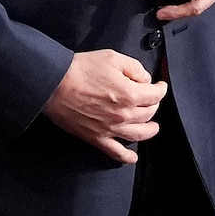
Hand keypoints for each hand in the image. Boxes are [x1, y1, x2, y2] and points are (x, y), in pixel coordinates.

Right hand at [45, 46, 166, 158]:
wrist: (54, 84)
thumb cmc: (80, 69)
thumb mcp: (112, 58)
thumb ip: (134, 68)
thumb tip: (145, 79)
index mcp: (130, 94)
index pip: (155, 95)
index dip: (160, 88)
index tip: (159, 85)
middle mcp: (124, 115)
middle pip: (149, 113)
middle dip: (154, 104)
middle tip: (151, 99)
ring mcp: (111, 129)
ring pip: (140, 135)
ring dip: (150, 130)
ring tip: (153, 126)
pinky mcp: (97, 138)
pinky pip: (116, 152)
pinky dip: (127, 157)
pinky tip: (133, 157)